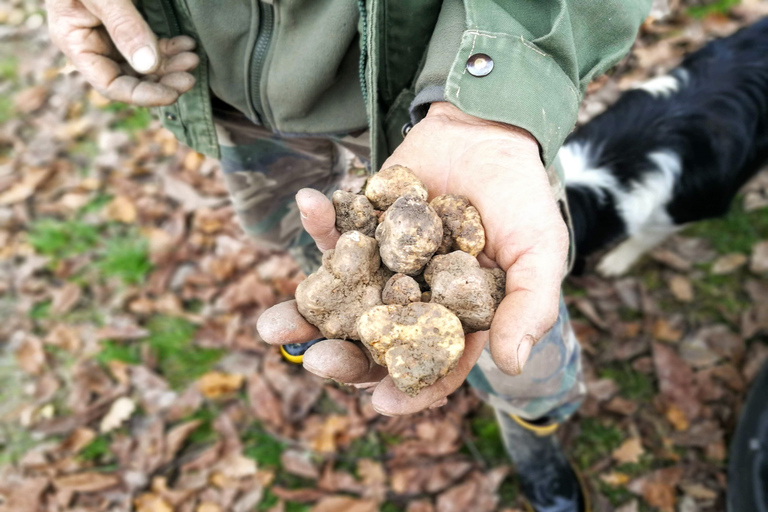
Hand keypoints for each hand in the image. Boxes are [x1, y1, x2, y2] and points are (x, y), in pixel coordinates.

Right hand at [46, 0, 198, 105]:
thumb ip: (124, 27)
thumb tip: (148, 66)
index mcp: (75, 42)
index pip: (110, 84)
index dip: (142, 95)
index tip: (173, 94)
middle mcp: (92, 43)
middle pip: (130, 77)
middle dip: (162, 79)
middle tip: (190, 75)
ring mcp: (109, 33)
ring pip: (144, 63)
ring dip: (170, 64)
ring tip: (193, 58)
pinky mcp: (127, 22)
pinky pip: (150, 44)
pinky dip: (169, 47)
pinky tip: (187, 43)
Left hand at [257, 102, 568, 415]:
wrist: (490, 130)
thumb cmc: (520, 197)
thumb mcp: (538, 252)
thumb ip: (529, 306)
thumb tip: (512, 364)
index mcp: (454, 318)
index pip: (431, 365)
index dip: (410, 388)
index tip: (381, 402)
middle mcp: (412, 299)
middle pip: (375, 342)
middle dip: (344, 357)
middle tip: (318, 362)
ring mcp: (381, 264)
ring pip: (340, 300)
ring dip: (305, 314)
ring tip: (272, 328)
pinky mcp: (361, 227)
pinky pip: (334, 232)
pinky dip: (318, 222)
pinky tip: (308, 204)